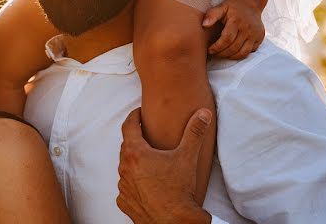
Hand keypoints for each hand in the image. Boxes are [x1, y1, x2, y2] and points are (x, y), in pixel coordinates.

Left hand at [117, 108, 212, 223]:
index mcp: (135, 153)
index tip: (139, 113)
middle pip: (126, 146)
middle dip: (135, 139)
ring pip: (125, 167)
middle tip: (145, 136)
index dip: (133, 116)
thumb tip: (203, 113)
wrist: (175, 221)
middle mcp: (124, 167)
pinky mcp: (124, 201)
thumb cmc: (179, 189)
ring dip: (134, 162)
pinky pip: (126, 187)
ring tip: (147, 161)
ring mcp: (123, 185)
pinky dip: (133, 182)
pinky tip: (144, 183)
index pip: (128, 126)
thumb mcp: (187, 157)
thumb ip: (194, 132)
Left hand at [203, 0, 264, 58]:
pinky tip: (233, 52)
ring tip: (222, 54)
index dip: (217, 47)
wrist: (250, 3)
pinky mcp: (260, 38)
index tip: (210, 50)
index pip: (227, 39)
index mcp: (236, 21)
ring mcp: (255, 34)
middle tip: (214, 53)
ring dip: (231, 56)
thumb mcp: (221, 7)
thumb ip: (212, 15)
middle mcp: (247, 29)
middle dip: (222, 53)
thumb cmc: (232, 7)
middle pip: (234, 48)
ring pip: (243, 52)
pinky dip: (241, 54)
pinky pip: (250, 51)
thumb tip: (204, 25)